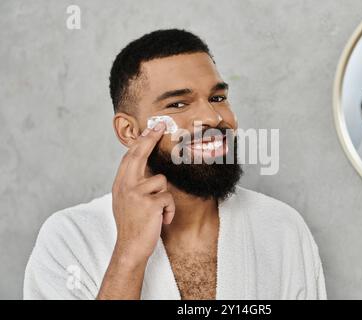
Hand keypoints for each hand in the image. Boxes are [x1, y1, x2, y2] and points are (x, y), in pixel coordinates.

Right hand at [111, 122, 174, 265]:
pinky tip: (160, 220)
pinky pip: (168, 199)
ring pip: (161, 182)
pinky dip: (168, 211)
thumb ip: (133, 183)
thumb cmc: (133, 224)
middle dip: (150, 138)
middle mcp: (125, 185)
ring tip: (156, 213)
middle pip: (139, 155)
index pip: (130, 157)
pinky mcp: (149, 203)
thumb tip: (145, 167)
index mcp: (120, 184)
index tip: (150, 129)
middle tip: (161, 125)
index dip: (141, 141)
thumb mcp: (127, 201)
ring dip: (164, 199)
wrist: (131, 248)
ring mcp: (135, 193)